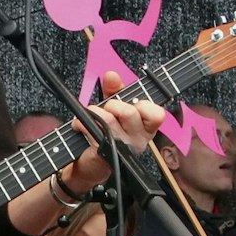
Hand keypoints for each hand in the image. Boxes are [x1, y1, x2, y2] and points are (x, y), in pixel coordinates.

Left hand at [63, 73, 166, 192]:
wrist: (87, 160)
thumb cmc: (105, 131)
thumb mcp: (113, 105)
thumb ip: (114, 89)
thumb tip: (112, 75)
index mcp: (146, 127)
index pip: (157, 114)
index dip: (144, 104)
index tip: (131, 102)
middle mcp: (139, 139)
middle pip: (131, 113)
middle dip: (113, 105)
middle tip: (107, 109)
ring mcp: (122, 149)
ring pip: (110, 121)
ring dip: (95, 113)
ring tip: (90, 115)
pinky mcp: (104, 154)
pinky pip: (92, 130)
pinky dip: (80, 123)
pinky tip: (79, 125)